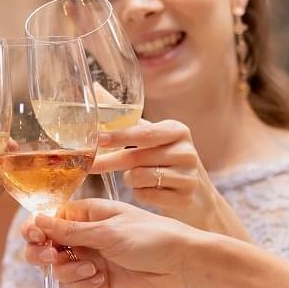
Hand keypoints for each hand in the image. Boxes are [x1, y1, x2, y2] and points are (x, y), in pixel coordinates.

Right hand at [22, 198, 200, 287]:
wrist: (181, 264)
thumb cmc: (150, 237)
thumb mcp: (108, 231)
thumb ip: (71, 230)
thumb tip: (37, 219)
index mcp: (85, 214)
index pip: (47, 219)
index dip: (35, 228)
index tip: (34, 237)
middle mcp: (83, 235)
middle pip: (43, 245)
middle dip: (42, 253)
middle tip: (51, 256)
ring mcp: (89, 258)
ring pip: (56, 269)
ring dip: (66, 271)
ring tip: (91, 270)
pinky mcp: (96, 280)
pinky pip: (72, 285)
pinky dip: (79, 285)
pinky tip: (98, 280)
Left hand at [91, 120, 244, 238]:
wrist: (199, 194)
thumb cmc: (166, 159)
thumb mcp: (153, 136)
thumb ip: (127, 117)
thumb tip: (96, 89)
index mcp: (177, 130)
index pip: (144, 133)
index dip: (118, 136)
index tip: (96, 139)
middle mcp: (186, 151)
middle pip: (137, 157)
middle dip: (109, 161)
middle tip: (89, 165)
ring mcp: (188, 176)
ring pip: (139, 178)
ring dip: (129, 180)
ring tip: (136, 177)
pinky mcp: (184, 198)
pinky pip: (146, 196)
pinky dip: (140, 194)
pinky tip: (148, 190)